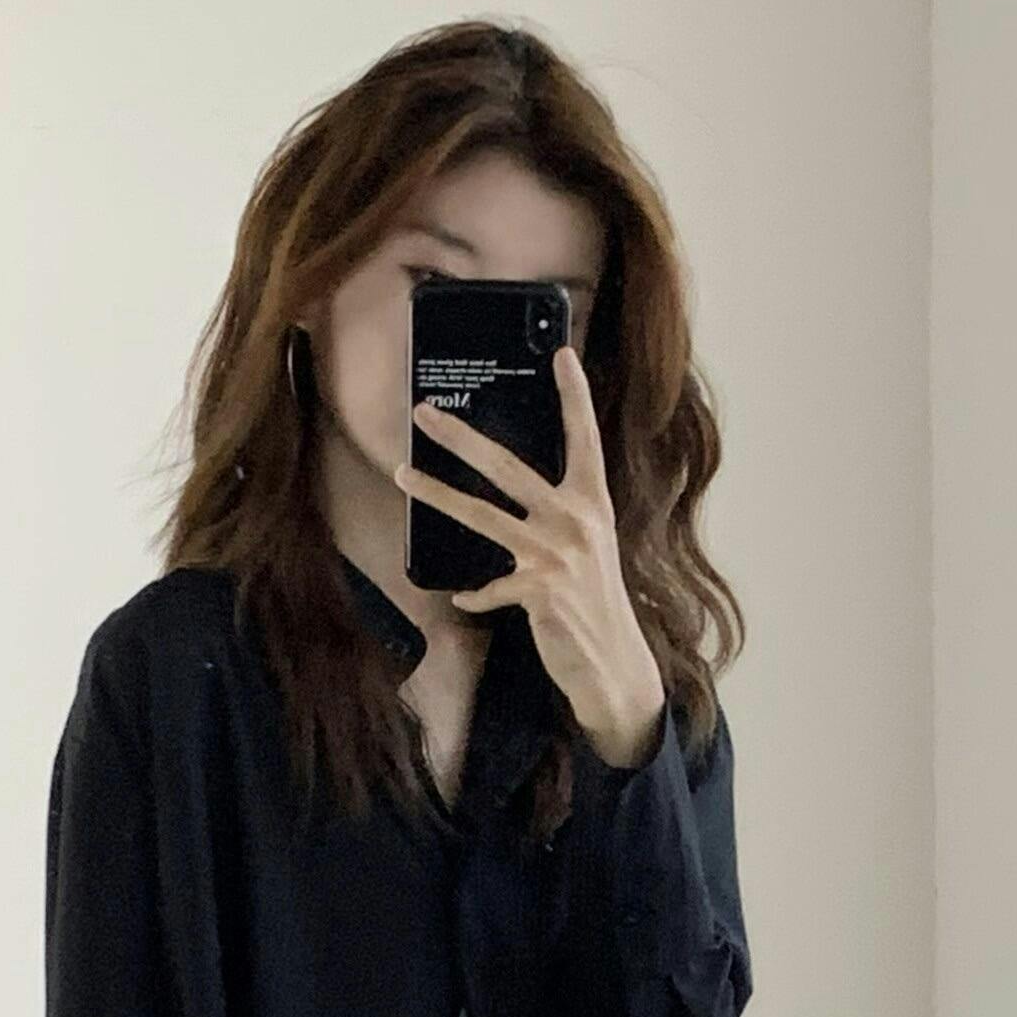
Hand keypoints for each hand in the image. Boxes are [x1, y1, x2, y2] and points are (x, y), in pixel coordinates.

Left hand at [399, 343, 669, 767]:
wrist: (613, 661)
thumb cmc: (594, 600)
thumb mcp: (589, 546)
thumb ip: (560, 513)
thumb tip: (515, 490)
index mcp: (593, 502)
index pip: (584, 438)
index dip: (574, 396)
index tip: (561, 354)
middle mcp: (576, 520)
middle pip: (508, 467)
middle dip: (461, 438)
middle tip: (425, 413)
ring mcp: (556, 555)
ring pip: (482, 515)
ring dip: (438, 494)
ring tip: (403, 476)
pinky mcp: (540, 591)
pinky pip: (490, 587)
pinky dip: (475, 594)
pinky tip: (463, 598)